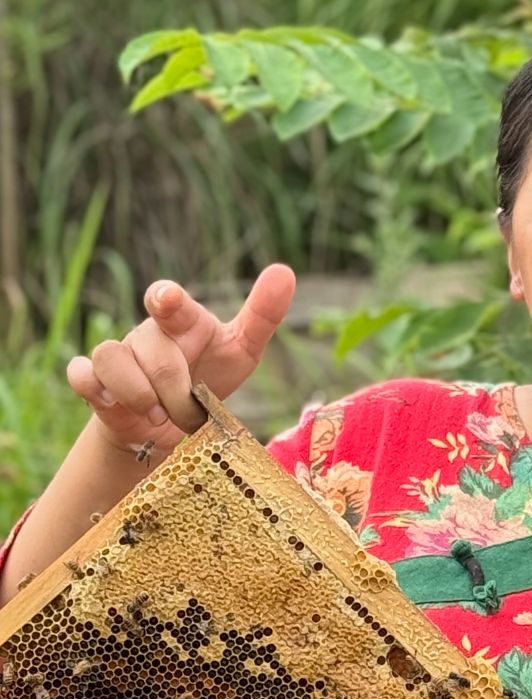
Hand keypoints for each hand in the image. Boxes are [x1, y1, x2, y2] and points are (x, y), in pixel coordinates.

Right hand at [67, 265, 295, 459]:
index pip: (167, 299)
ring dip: (137, 393)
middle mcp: (148, 334)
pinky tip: (112, 404)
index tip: (170, 301)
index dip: (166, 298)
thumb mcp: (242, 350)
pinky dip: (92, 387)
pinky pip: (81, 374)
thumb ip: (263, 315)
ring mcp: (120, 356)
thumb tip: (284, 271)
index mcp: (181, 322)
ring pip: (111, 358)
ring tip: (157, 416)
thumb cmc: (210, 378)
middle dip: (173, 389)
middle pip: (152, 350)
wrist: (175, 427)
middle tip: (191, 416)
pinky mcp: (97, 381)